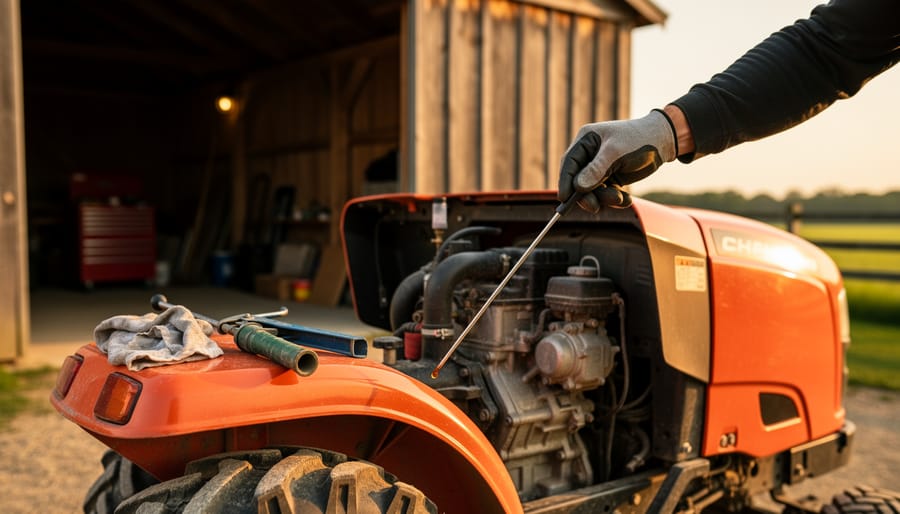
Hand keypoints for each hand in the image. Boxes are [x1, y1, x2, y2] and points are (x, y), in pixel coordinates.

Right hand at [558, 109, 676, 210]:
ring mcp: (600, 166)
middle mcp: (590, 154)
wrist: (664, 141)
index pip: (569, 163)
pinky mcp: (611, 176)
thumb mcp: (617, 152)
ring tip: (621, 199)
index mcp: (586, 140)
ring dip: (605, 198)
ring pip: (592, 190)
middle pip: (578, 180)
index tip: (564, 199)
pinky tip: (627, 199)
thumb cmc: (640, 139)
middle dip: (588, 195)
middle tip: (595, 207)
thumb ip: (596, 169)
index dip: (565, 182)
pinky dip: (614, 199)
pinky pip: (605, 193)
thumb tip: (577, 187)